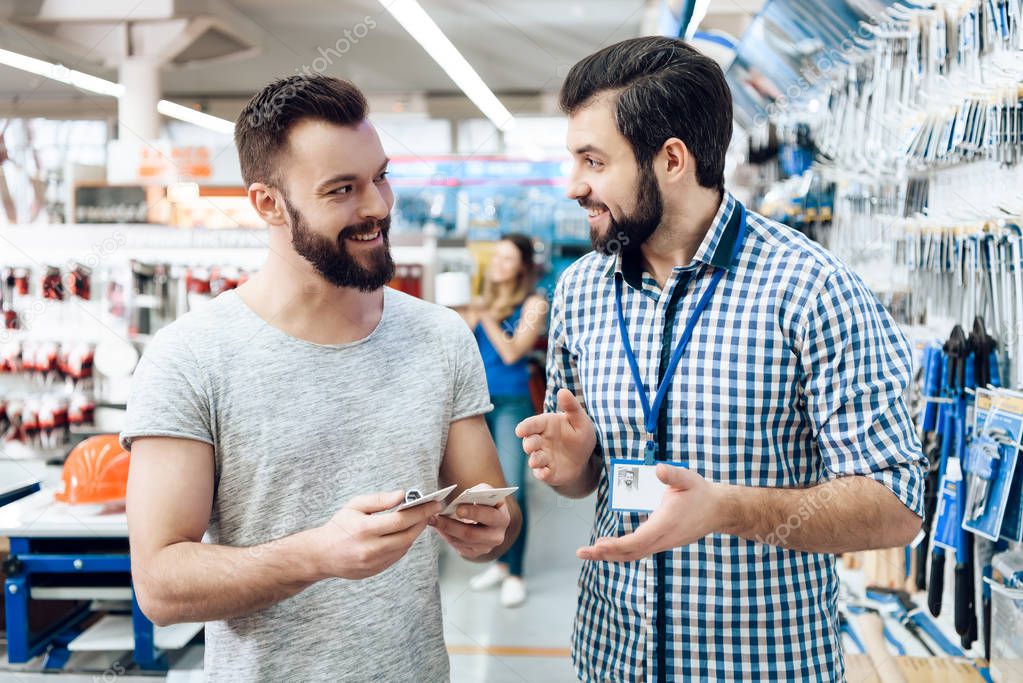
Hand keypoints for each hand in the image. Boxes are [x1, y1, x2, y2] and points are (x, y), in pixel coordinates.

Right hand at [312, 490, 441, 579]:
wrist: (321, 555)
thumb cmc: (338, 526)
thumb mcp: (354, 506)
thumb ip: (379, 499)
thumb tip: (402, 495)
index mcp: (364, 529)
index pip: (400, 520)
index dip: (420, 511)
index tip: (434, 503)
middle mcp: (370, 548)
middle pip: (407, 535)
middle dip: (422, 521)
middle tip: (431, 510)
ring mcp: (373, 562)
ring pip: (404, 547)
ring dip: (414, 533)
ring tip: (419, 520)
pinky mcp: (375, 571)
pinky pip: (397, 556)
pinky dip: (404, 544)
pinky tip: (404, 533)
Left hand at [430, 485, 511, 559]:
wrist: (487, 516)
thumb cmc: (485, 501)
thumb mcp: (486, 492)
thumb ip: (479, 492)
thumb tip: (466, 496)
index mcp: (503, 519)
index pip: (489, 516)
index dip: (474, 512)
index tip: (458, 508)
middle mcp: (497, 536)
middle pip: (472, 534)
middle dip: (452, 525)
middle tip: (437, 517)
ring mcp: (486, 547)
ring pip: (462, 542)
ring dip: (445, 530)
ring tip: (433, 520)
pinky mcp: (475, 553)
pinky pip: (458, 547)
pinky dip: (447, 537)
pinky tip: (439, 528)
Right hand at [515, 388, 596, 486]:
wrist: (585, 459)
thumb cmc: (579, 435)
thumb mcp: (580, 420)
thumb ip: (571, 406)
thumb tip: (562, 391)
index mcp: (546, 425)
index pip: (532, 424)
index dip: (525, 427)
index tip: (520, 430)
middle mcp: (541, 441)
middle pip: (529, 442)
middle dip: (528, 444)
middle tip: (531, 445)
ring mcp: (543, 457)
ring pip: (534, 459)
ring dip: (534, 460)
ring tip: (536, 461)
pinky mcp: (548, 472)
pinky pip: (541, 474)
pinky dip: (541, 474)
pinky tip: (544, 473)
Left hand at [577, 464, 725, 561]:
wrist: (719, 510)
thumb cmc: (700, 493)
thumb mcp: (687, 478)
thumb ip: (672, 474)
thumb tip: (659, 469)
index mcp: (665, 523)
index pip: (637, 540)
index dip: (617, 545)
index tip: (599, 545)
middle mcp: (663, 537)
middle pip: (631, 553)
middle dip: (605, 554)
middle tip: (582, 552)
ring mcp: (663, 542)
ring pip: (634, 555)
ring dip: (611, 555)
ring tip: (590, 553)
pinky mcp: (662, 542)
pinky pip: (639, 551)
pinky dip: (622, 552)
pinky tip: (608, 549)